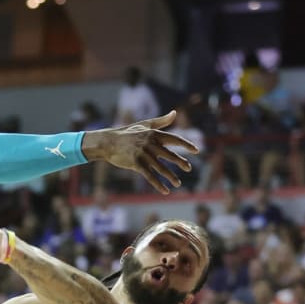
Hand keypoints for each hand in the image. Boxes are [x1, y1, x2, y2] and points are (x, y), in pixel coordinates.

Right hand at [83, 110, 198, 193]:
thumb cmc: (127, 133)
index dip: (186, 144)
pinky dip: (158, 184)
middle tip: (188, 168)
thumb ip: (161, 121)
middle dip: (180, 162)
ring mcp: (142, 154)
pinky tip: (165, 191)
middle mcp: (149, 143)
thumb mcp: (144, 124)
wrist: (108, 142)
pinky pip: (149, 176)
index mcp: (153, 134)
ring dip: (171, 177)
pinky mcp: (135, 163)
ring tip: (178, 184)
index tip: (196, 150)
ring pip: (161, 168)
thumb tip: (175, 112)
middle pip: (169, 155)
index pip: (174, 139)